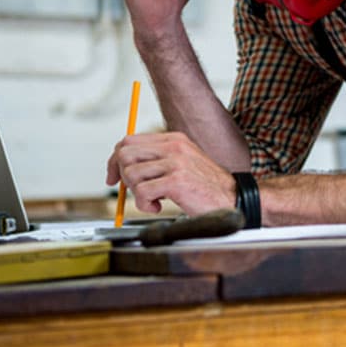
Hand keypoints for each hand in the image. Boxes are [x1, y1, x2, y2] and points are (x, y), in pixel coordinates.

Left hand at [106, 131, 238, 214]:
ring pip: (131, 174)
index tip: (113, 177)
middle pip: (125, 153)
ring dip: (136, 194)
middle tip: (134, 191)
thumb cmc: (206, 186)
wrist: (232, 198)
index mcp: (174, 139)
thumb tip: (123, 168)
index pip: (129, 140)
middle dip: (121, 176)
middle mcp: (174, 146)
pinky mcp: (176, 181)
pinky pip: (142, 192)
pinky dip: (145, 205)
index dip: (115, 160)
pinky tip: (159, 207)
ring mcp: (175, 162)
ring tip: (154, 200)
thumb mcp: (182, 164)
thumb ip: (157, 161)